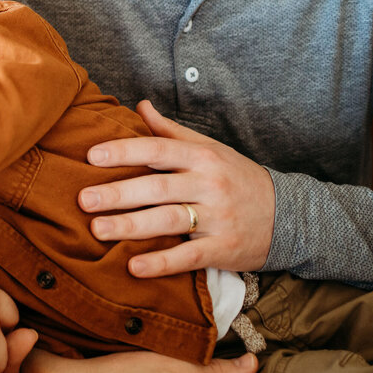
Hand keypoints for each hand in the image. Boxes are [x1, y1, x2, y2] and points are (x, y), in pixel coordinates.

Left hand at [79, 100, 274, 276]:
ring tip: (97, 230)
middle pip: (157, 187)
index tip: (92, 156)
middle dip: (118, 193)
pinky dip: (162, 263)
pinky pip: (189, 256)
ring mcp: (217, 217)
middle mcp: (209, 184)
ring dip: (131, 227)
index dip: (124, 152)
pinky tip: (134, 267)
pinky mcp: (223, 248)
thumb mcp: (209, 149)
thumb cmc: (236, 178)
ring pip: (169, 220)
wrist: (289, 215)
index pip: (158, 149)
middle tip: (83, 199)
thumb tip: (140, 106)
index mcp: (202, 156)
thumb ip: (171, 131)